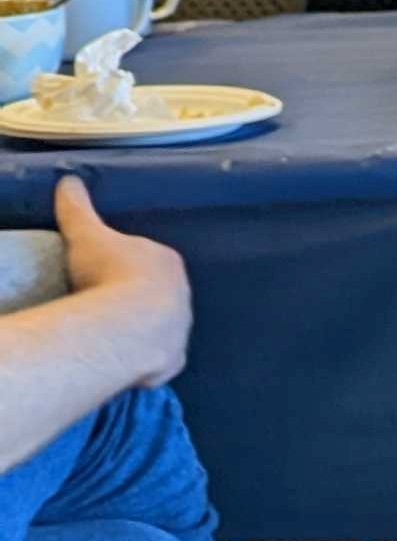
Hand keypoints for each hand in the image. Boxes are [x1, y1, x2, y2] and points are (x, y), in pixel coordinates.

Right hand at [54, 173, 190, 387]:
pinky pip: (158, 359)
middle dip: (135, 299)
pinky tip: (122, 360)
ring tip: (111, 335)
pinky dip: (143, 359)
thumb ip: (79, 209)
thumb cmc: (111, 274)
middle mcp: (183, 294)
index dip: (127, 268)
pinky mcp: (173, 359)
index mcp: (167, 262)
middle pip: (158, 295)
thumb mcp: (88, 235)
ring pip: (161, 327)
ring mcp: (181, 328)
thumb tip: (69, 181)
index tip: (105, 275)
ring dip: (141, 330)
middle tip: (103, 306)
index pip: (149, 262)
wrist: (128, 324)